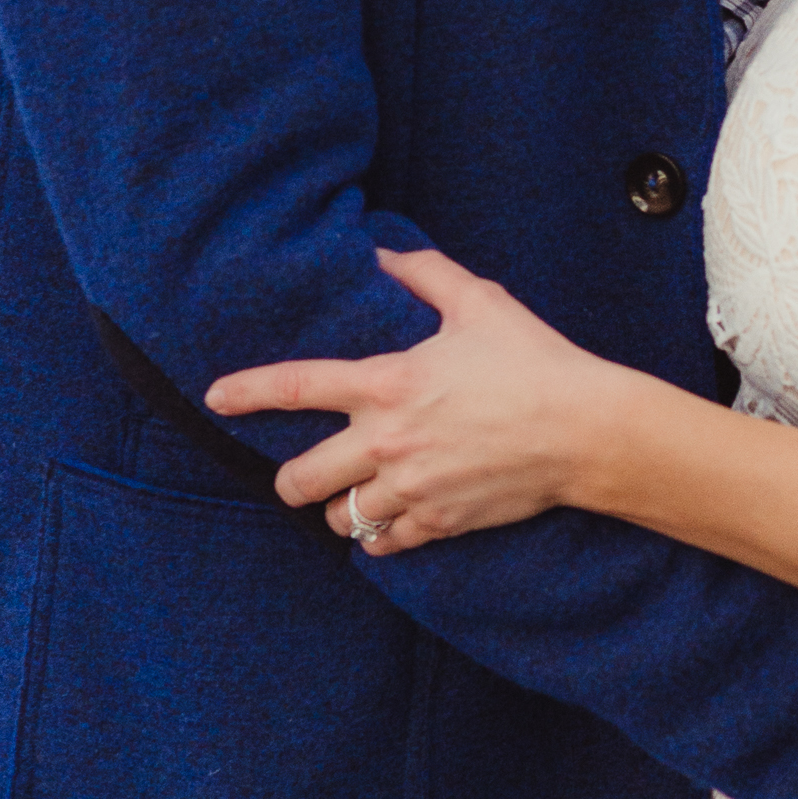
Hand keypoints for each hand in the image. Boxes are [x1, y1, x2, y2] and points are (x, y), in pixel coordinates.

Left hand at [205, 246, 624, 552]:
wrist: (583, 430)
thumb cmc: (533, 360)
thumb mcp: (480, 303)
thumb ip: (424, 275)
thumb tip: (383, 254)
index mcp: (388, 383)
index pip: (297, 387)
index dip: (247, 391)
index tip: (215, 398)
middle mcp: (386, 442)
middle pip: (299, 480)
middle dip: (292, 479)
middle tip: (303, 473)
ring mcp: (410, 489)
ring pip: (338, 518)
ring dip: (340, 508)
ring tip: (354, 495)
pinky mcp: (437, 524)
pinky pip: (381, 544)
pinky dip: (378, 536)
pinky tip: (390, 520)